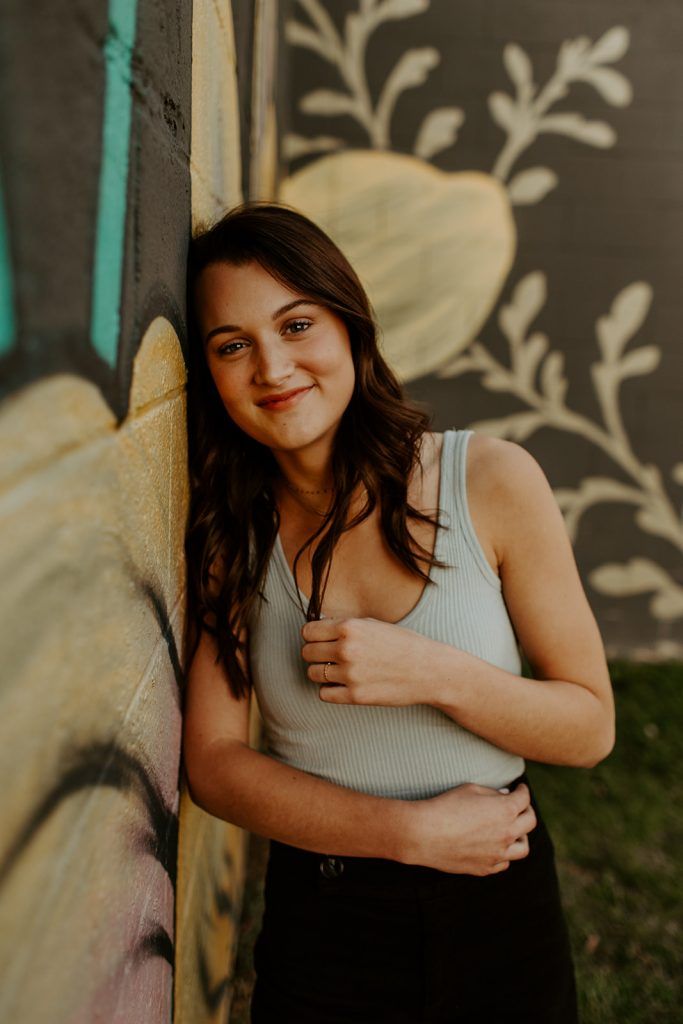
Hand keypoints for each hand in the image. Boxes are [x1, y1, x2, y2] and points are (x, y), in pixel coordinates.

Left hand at [300, 616, 438, 706]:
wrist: (429, 670)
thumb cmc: (404, 644)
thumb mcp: (374, 624)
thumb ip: (346, 625)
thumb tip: (319, 627)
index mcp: (349, 628)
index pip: (308, 632)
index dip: (313, 636)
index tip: (321, 640)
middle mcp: (346, 650)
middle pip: (307, 653)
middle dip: (315, 654)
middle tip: (329, 656)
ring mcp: (350, 675)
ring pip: (313, 674)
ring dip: (321, 672)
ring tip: (337, 671)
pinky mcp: (355, 696)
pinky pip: (324, 694)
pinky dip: (330, 690)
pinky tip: (343, 685)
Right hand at [400, 782, 536, 874]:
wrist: (425, 834)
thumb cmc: (445, 806)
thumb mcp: (470, 790)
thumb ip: (492, 793)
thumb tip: (505, 796)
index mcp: (505, 810)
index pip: (524, 799)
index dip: (523, 791)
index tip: (519, 789)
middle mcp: (506, 834)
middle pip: (530, 822)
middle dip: (527, 811)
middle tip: (520, 807)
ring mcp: (497, 854)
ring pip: (523, 848)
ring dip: (521, 836)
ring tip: (512, 830)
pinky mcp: (485, 868)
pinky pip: (504, 863)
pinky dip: (504, 854)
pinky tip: (495, 846)